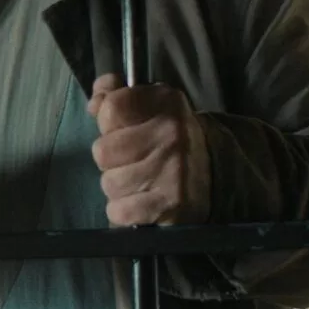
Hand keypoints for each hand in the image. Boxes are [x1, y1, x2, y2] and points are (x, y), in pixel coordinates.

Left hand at [88, 73, 211, 226]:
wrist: (214, 179)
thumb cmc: (167, 141)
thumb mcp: (148, 109)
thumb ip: (114, 97)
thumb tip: (94, 102)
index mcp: (166, 102)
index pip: (112, 106)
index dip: (108, 123)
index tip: (122, 129)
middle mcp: (173, 133)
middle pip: (102, 150)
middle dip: (110, 161)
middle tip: (134, 161)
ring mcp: (174, 170)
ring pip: (109, 182)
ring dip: (118, 187)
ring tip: (140, 182)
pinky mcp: (172, 205)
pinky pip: (119, 210)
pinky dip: (123, 211)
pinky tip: (142, 203)